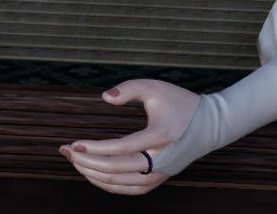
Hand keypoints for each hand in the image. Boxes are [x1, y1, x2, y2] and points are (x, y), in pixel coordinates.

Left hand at [62, 79, 199, 195]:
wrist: (210, 125)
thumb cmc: (180, 103)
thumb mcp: (156, 88)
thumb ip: (129, 89)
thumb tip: (105, 97)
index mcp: (161, 135)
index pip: (122, 148)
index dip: (94, 148)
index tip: (73, 143)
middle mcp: (161, 159)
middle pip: (116, 169)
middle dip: (86, 162)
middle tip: (66, 151)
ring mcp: (161, 173)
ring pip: (120, 183)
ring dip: (93, 174)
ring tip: (75, 162)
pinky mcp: (159, 179)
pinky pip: (128, 189)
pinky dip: (108, 184)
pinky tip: (92, 173)